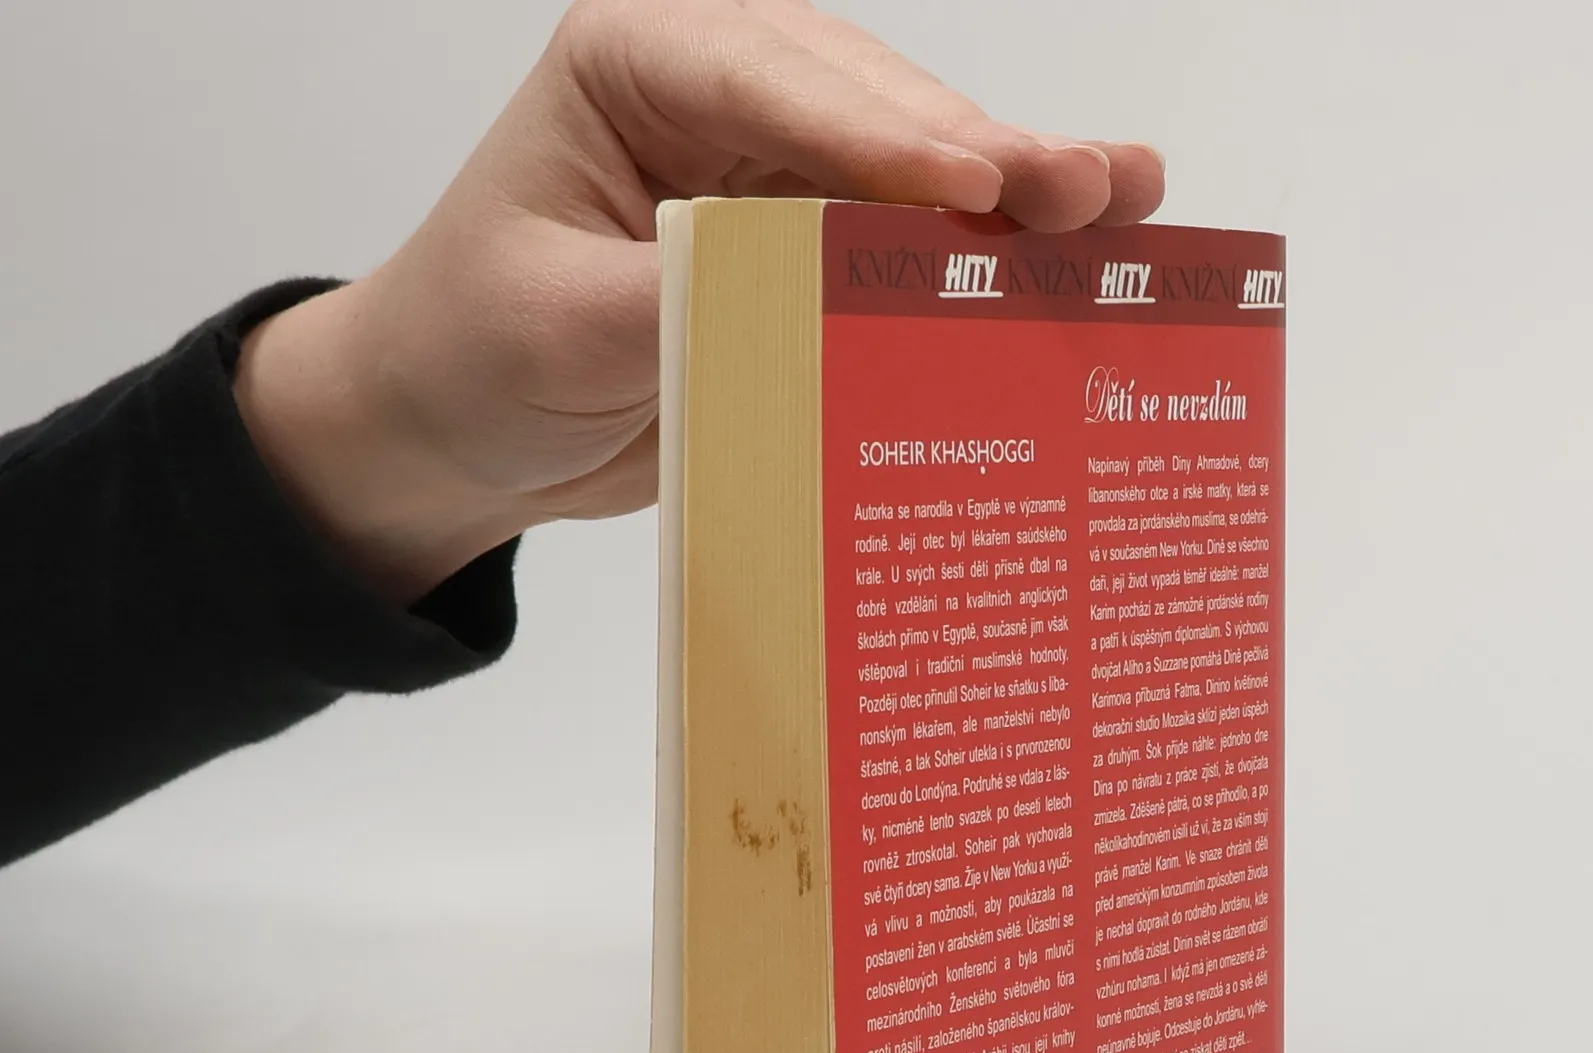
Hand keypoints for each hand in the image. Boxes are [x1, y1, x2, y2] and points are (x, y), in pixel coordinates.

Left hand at [234, 0, 1164, 603]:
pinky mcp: (806, 253)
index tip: (974, 180)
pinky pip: (904, 247)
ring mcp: (774, 172)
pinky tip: (1075, 256)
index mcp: (637, 65)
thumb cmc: (471, 351)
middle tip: (1086, 189)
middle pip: (872, 109)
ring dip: (1013, 194)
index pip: (776, 82)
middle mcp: (721, 97)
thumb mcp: (559, 327)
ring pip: (911, 169)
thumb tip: (820, 294)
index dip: (883, 133)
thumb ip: (690, 295)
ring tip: (1125, 202)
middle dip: (981, 153)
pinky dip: (982, 260)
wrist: (452, 432)